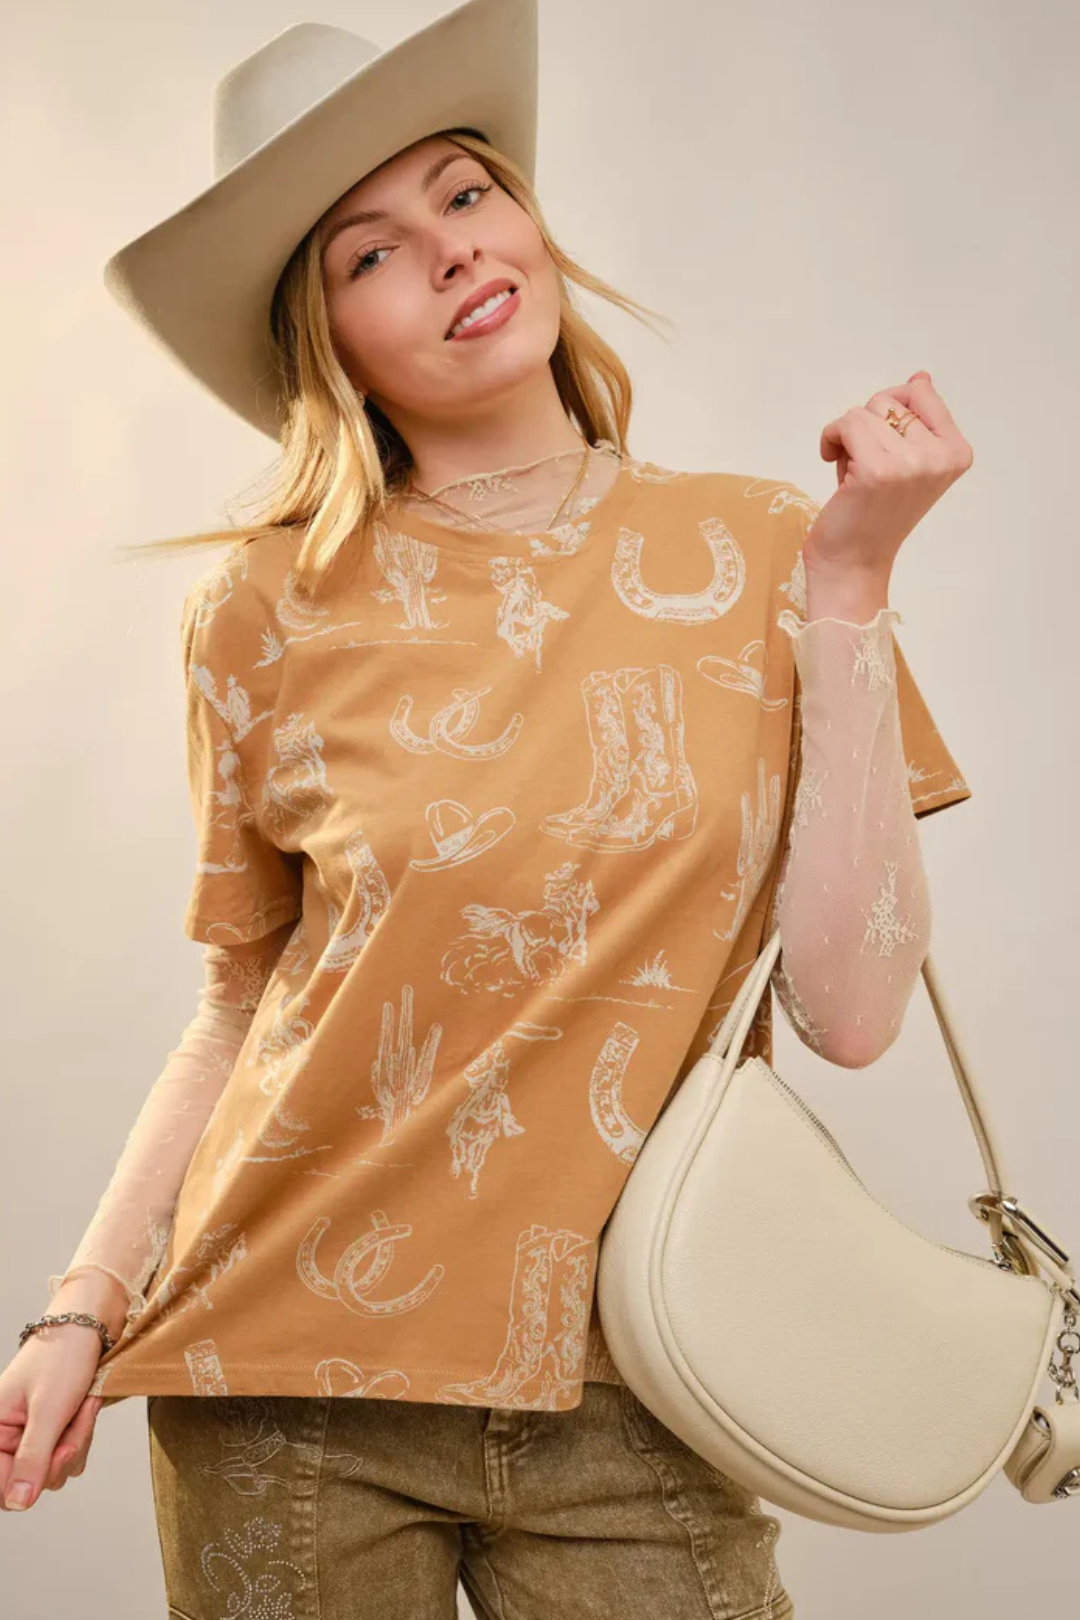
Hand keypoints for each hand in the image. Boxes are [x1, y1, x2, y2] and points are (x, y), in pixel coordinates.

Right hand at [0, 1275, 126, 1511]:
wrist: (88, 1329)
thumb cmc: (62, 1359)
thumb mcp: (48, 1410)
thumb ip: (32, 1459)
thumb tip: (18, 1503)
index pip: (1, 1488)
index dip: (32, 1480)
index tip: (60, 1451)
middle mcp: (6, 1438)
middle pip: (32, 1482)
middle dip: (61, 1454)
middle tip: (75, 1420)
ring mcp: (29, 1437)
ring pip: (55, 1471)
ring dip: (76, 1441)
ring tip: (81, 1405)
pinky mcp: (51, 1434)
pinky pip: (69, 1457)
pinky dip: (82, 1434)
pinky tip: (85, 1407)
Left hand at [805, 372, 973, 577]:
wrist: (853, 563)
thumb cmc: (873, 511)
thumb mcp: (905, 458)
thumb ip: (916, 419)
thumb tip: (922, 377)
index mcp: (957, 452)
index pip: (920, 391)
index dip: (890, 410)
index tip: (884, 442)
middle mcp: (941, 457)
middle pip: (888, 400)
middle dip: (867, 426)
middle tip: (866, 465)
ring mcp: (912, 464)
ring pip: (863, 412)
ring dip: (847, 437)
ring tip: (853, 471)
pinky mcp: (877, 470)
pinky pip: (845, 425)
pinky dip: (830, 439)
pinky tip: (831, 463)